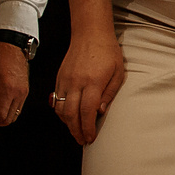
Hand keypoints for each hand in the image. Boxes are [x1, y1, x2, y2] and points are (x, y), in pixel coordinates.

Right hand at [49, 31, 124, 146]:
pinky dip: (61, 112)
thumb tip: (100, 112)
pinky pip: (56, 100)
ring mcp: (65, 80)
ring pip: (60, 109)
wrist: (90, 34)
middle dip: (76, 130)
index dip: (88, 127)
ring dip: (67, 124)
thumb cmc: (108, 52)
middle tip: (82, 141)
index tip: (91, 138)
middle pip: (71, 114)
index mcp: (92, 82)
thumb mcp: (118, 72)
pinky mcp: (59, 78)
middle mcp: (76, 83)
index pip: (87, 111)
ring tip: (76, 132)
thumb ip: (109, 93)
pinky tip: (69, 117)